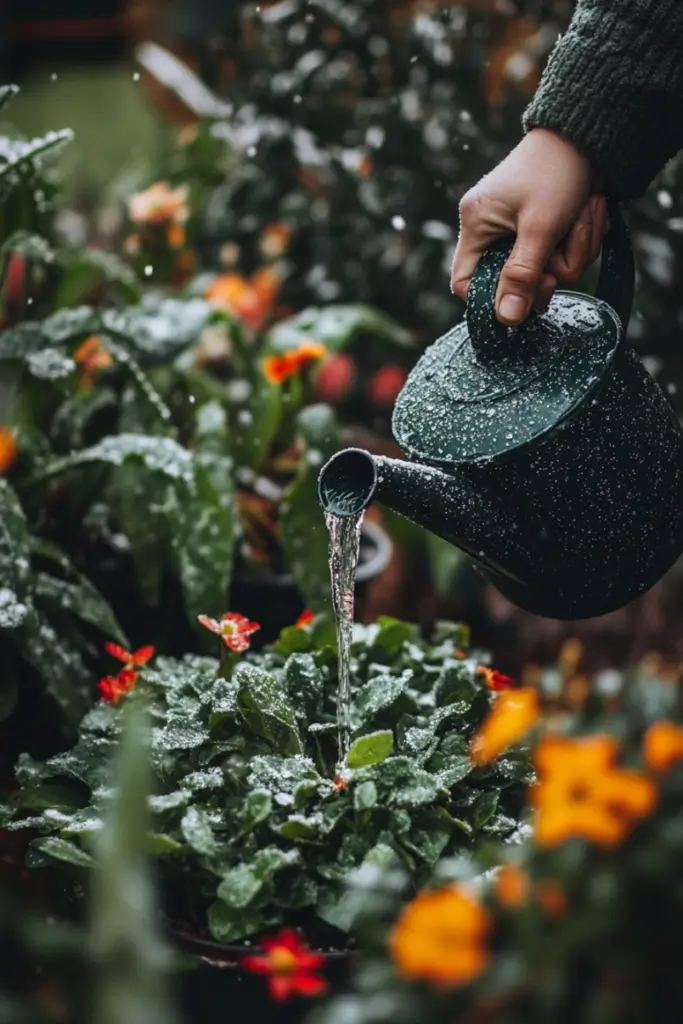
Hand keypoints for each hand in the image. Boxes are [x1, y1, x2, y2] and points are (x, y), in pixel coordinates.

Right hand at [450, 128, 608, 324]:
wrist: (591, 132)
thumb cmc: (557, 171)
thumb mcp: (540, 228)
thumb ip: (522, 276)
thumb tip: (506, 320)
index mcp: (477, 225)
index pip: (465, 283)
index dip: (492, 299)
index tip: (526, 296)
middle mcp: (492, 229)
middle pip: (514, 282)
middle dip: (551, 269)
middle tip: (564, 247)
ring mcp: (519, 229)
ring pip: (548, 270)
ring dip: (576, 248)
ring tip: (585, 212)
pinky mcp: (545, 227)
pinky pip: (563, 255)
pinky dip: (583, 238)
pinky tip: (589, 209)